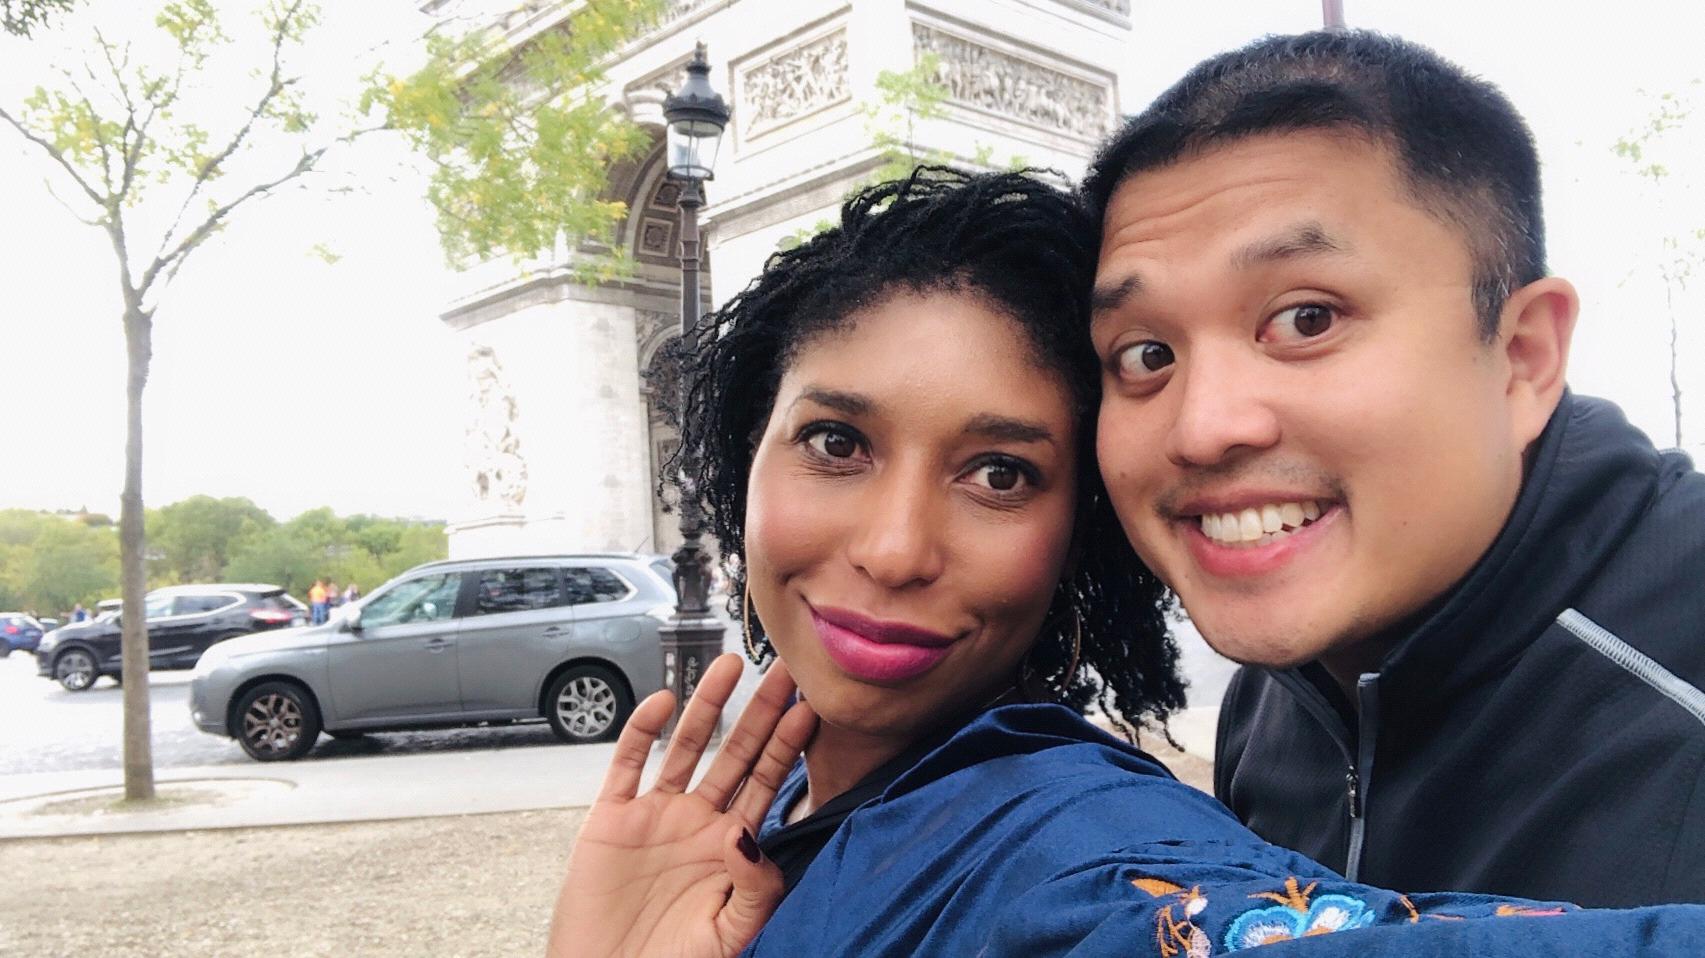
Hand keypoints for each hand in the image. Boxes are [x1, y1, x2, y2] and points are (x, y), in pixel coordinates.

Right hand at [546, 653, 816, 957]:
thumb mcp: (733, 933)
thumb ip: (755, 885)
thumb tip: (747, 832)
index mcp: (731, 846)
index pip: (767, 783)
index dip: (788, 745)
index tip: (811, 708)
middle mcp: (696, 821)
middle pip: (735, 753)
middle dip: (760, 711)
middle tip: (785, 669)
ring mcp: (654, 816)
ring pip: (686, 747)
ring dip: (707, 706)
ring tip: (728, 665)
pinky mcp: (611, 820)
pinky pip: (628, 765)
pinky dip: (642, 732)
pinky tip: (662, 702)